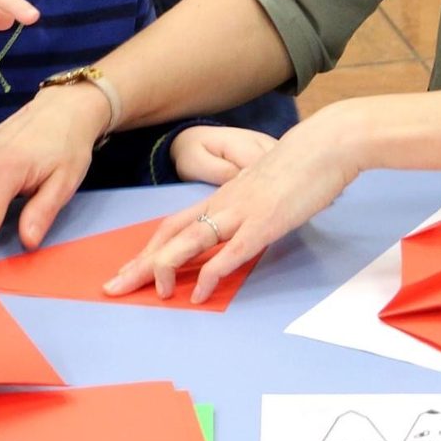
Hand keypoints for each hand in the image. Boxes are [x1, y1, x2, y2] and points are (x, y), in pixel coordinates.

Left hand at [104, 110, 362, 302]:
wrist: (326, 145)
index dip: (148, 248)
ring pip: (191, 241)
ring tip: (150, 293)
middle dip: (140, 263)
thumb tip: (245, 228)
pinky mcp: (263, 224)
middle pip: (170, 234)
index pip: (174, 224)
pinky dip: (210, 275)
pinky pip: (229, 253)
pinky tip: (200, 294)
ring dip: (166, 268)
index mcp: (222, 197)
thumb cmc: (302, 165)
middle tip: (114, 287)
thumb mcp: (265, 188)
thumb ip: (250, 207)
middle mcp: (223, 204)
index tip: (128, 270)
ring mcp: (241, 213)